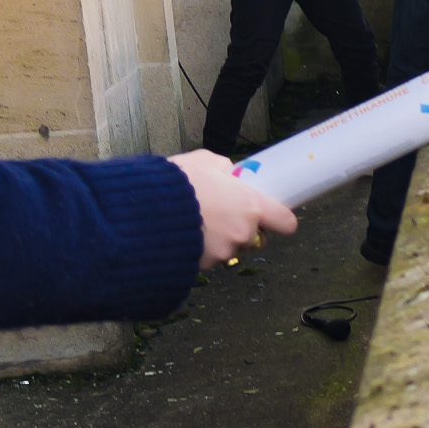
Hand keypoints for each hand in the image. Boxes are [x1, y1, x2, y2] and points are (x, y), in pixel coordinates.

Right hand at [169, 150, 296, 267]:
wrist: (142, 209)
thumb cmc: (177, 183)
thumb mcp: (204, 162)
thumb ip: (224, 169)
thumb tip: (228, 172)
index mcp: (251, 206)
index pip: (286, 222)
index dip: (281, 220)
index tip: (274, 216)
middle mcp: (242, 232)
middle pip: (254, 237)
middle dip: (241, 229)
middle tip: (220, 215)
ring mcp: (223, 251)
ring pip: (230, 248)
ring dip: (219, 240)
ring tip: (196, 223)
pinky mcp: (203, 265)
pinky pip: (207, 258)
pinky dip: (199, 249)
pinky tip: (183, 235)